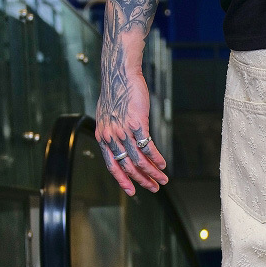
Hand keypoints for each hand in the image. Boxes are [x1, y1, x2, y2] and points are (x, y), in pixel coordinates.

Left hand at [95, 72, 167, 195]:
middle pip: (127, 166)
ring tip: (162, 179)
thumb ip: (113, 134)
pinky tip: (163, 164)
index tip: (132, 191)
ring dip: (152, 172)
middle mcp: (111, 137)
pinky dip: (156, 158)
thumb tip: (122, 147)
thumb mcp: (108, 117)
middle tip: (154, 188)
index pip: (112, 165)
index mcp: (102, 137)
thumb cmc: (116, 93)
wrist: (119, 75)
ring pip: (139, 160)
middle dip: (142, 180)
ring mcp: (123, 131)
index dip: (122, 180)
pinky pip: (148, 147)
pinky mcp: (137, 124)